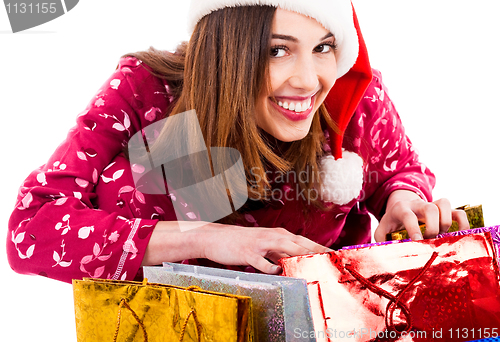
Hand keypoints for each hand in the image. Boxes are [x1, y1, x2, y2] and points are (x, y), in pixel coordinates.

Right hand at [200, 224, 331, 273]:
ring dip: (299, 255)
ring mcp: (260, 244)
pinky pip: (260, 261)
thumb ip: (281, 254)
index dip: (320, 248)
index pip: (304, 241)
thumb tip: (297, 264)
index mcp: (278, 234)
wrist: (216, 237)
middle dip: (317, 251)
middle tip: (332, 259)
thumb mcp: (265, 246)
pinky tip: (277, 270)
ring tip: (313, 263)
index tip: (336, 256)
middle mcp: (272, 236)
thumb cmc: (243, 243)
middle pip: (299, 243)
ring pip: (284, 248)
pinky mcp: (247, 253)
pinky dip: (269, 266)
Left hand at [374, 190, 469, 241]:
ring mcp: (432, 205)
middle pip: (430, 208)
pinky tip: (460, 236)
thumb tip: (385, 256)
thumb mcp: (382, 230)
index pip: (408, 216)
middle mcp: (418, 205)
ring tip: (442, 236)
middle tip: (430, 241)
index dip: (413, 228)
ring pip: (445, 204)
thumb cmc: (391, 223)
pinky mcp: (445, 211)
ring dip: (446, 222)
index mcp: (401, 209)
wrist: (401, 206)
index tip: (418, 241)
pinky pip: (458, 212)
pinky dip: (462, 224)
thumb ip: (381, 241)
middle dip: (432, 227)